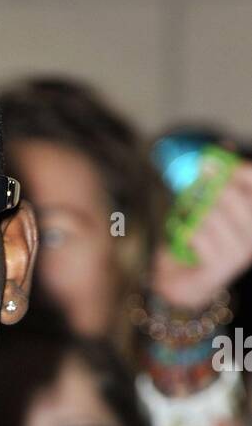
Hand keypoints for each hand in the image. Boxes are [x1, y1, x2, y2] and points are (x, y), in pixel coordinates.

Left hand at [150, 161, 251, 310]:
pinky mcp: (222, 267)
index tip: (212, 164)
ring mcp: (241, 253)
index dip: (239, 170)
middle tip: (194, 194)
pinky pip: (198, 235)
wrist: (185, 278)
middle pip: (230, 195)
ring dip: (193, 216)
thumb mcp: (209, 201)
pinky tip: (189, 242)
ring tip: (193, 225)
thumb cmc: (200, 237)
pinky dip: (187, 234)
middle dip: (207, 190)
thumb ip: (218, 176)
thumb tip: (223, 147)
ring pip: (210, 214)